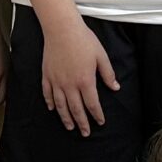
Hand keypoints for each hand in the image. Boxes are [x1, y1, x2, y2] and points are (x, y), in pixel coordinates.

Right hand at [39, 16, 119, 133]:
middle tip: (85, 133)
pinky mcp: (47, 75)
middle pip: (76, 109)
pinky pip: (47, 94)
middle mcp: (70, 85)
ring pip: (61, 105)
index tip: (100, 122)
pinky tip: (52, 109)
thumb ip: (108, 74)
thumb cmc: (83, 40)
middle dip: (82, 123)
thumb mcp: (101, 56)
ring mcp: (57, 81)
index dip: (97, 115)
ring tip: (70, 127)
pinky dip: (50, 103)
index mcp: (85, 81)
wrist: (62, 29)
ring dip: (66, 118)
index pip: (92, 104)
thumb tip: (115, 87)